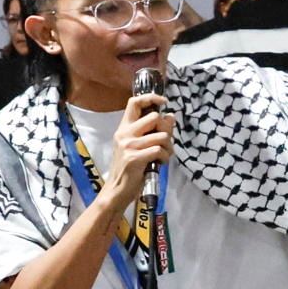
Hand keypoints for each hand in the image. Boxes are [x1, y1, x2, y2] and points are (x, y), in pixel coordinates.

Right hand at [99, 93, 172, 207]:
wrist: (117, 190)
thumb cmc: (130, 168)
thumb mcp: (139, 146)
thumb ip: (153, 131)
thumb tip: (171, 116)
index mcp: (124, 128)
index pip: (134, 103)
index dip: (151, 98)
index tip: (164, 102)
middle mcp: (124, 134)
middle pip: (155, 117)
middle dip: (167, 130)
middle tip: (166, 143)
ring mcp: (129, 146)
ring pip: (162, 136)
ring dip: (169, 147)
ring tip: (163, 156)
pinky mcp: (134, 158)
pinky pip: (159, 150)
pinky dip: (165, 158)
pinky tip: (159, 163)